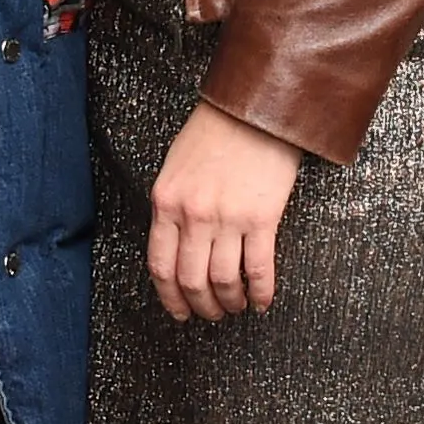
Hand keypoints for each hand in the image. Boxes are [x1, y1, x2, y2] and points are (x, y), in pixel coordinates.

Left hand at [146, 99, 303, 321]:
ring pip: (224, 281)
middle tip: (212, 314)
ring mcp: (227, 218)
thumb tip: (178, 247)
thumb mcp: (176, 168)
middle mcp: (192, 215)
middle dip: (201, 306)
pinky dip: (260, 292)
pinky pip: (258, 269)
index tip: (180, 311)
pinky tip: (261, 301)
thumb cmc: (216, 132)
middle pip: (191, 280)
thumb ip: (173, 207)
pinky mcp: (262, 218)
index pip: (160, 265)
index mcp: (166, 203)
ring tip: (238, 306)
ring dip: (231, 302)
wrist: (255, 108)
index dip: (170, 297)